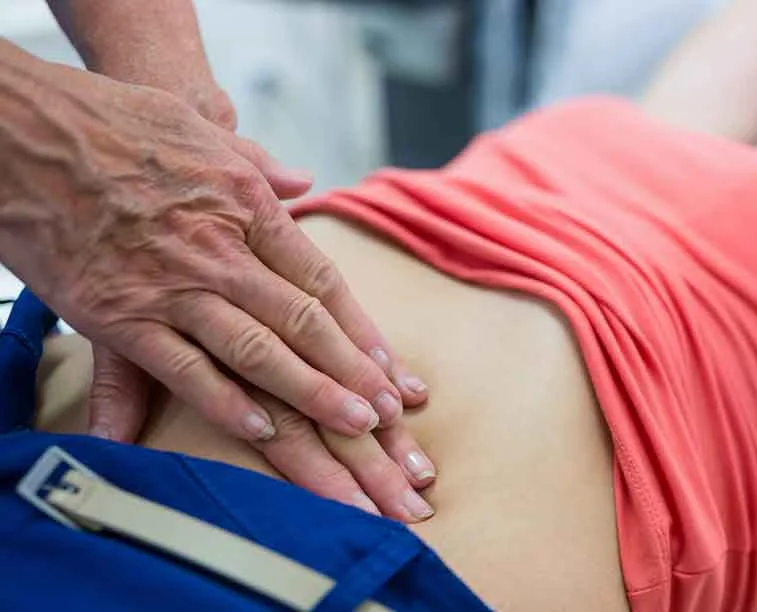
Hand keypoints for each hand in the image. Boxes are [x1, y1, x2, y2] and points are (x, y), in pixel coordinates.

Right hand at [0, 59, 431, 513]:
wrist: (32, 131)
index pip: (320, 279)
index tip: (388, 367)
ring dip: (310, 394)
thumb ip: (258, 163)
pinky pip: (182, 368)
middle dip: (351, 373)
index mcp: (248, 206)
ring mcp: (174, 286)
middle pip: (302, 322)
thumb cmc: (119, 124)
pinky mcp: (121, 315)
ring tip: (353, 430)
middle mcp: (222, 250)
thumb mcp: (202, 131)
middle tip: (388, 415)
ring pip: (258, 350)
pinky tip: (262, 432)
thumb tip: (303, 180)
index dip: (359, 329)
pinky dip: (225, 403)